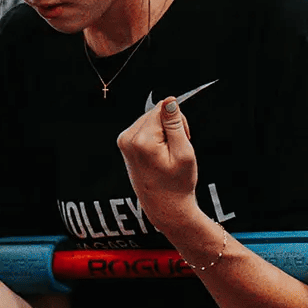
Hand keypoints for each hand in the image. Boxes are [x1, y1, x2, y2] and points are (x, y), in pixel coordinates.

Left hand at [117, 98, 203, 230]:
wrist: (165, 207)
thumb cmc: (178, 184)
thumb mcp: (183, 152)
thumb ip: (175, 124)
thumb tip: (169, 100)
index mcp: (141, 140)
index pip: (163, 109)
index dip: (178, 121)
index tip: (182, 140)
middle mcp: (127, 138)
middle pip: (155, 112)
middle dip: (170, 126)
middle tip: (175, 151)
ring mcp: (123, 142)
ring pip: (150, 119)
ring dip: (163, 133)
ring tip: (167, 156)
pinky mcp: (124, 144)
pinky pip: (144, 128)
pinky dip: (155, 138)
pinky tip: (159, 155)